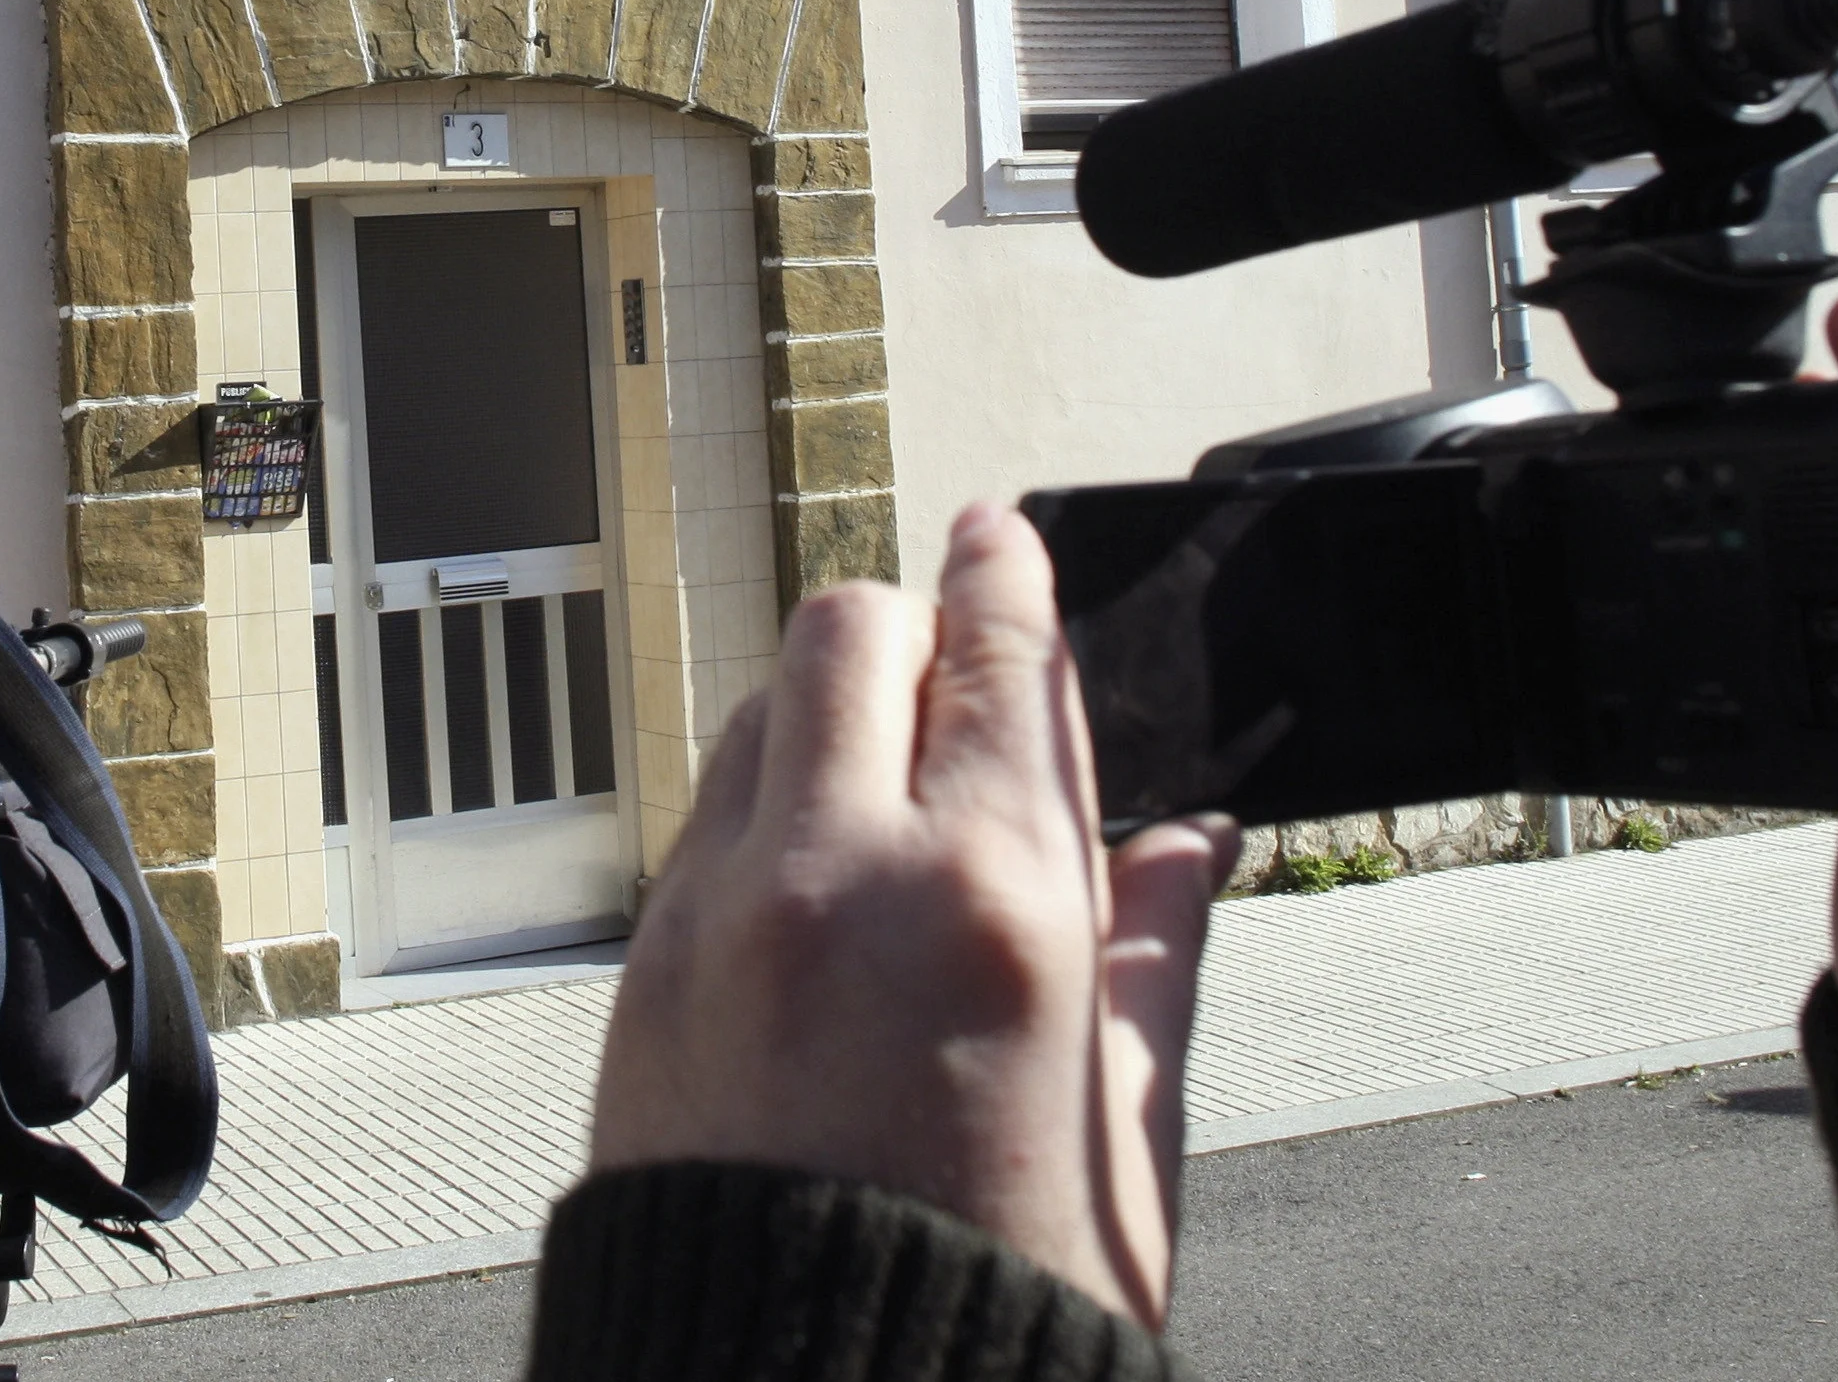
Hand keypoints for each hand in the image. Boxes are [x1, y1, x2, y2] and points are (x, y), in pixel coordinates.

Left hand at [586, 504, 1237, 1325]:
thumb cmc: (992, 1303)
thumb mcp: (1133, 1133)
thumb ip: (1161, 959)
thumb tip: (1194, 848)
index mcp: (996, 901)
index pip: (998, 654)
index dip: (1009, 570)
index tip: (1007, 533)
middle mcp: (840, 875)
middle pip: (849, 629)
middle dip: (912, 630)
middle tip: (957, 683)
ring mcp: (719, 916)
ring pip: (756, 712)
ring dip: (828, 714)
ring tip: (889, 793)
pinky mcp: (643, 974)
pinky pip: (702, 823)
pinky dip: (765, 812)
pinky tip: (819, 891)